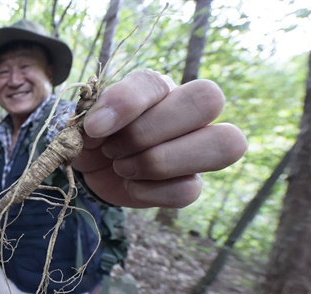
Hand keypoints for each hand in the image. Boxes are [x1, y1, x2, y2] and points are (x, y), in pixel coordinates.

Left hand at [73, 69, 246, 207]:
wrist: (93, 168)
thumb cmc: (96, 135)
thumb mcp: (88, 117)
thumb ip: (96, 111)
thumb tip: (100, 123)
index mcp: (160, 88)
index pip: (157, 83)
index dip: (126, 104)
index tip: (94, 127)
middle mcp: (189, 113)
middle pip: (209, 99)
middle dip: (148, 131)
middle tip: (113, 148)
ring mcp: (197, 150)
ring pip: (222, 145)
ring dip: (157, 161)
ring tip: (122, 167)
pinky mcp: (191, 185)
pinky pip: (188, 190)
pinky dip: (149, 192)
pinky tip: (130, 186)